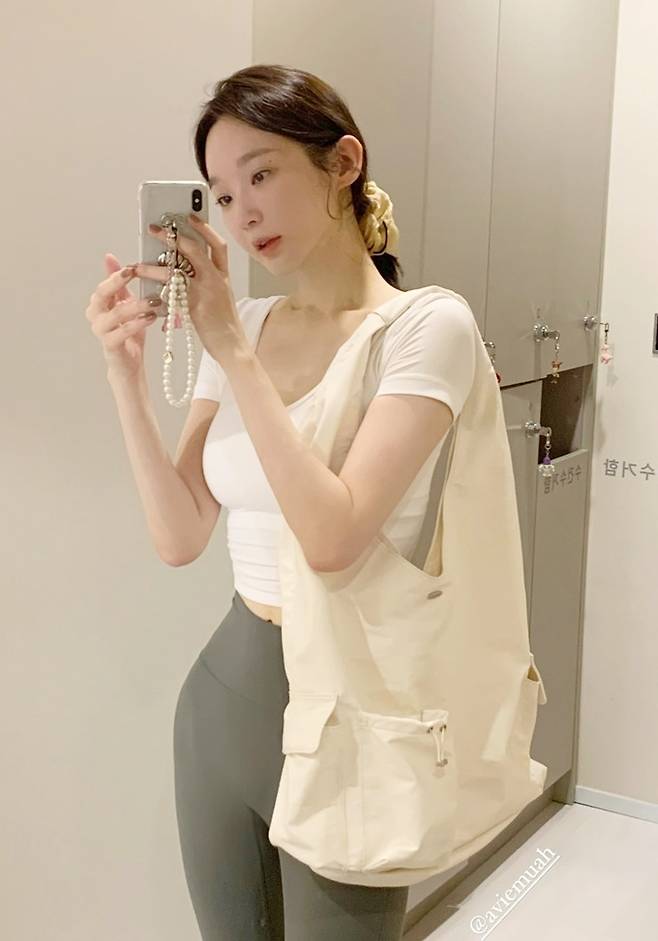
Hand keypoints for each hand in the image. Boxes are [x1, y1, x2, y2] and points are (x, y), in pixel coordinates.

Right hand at [85, 254, 162, 381]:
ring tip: (154, 301)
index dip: (116, 274)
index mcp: (98, 304)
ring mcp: (101, 331)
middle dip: (117, 282)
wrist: (129, 364)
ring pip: (115, 314)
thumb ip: (120, 285)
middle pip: (101, 295)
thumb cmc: (129, 334)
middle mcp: (95, 316)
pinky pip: (122, 332)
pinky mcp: (110, 346)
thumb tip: (110, 257)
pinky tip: (150, 318)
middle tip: (135, 273)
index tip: (132, 267)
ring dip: (136, 305)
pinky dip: (137, 323)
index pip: (104, 285)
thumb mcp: (126, 305)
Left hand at [137, 215, 248, 364]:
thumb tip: (180, 267)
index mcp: (224, 276)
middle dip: (172, 236)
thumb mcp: (220, 298)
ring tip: (138, 266)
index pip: (217, 245)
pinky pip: (171, 291)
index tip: (189, 215)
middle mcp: (217, 279)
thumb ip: (205, 281)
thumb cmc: (223, 324)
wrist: (232, 346)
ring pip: (177, 269)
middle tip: (154, 229)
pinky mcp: (195, 305)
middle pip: (195, 248)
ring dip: (154, 265)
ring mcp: (206, 291)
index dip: (204, 228)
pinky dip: (157, 288)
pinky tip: (146, 289)